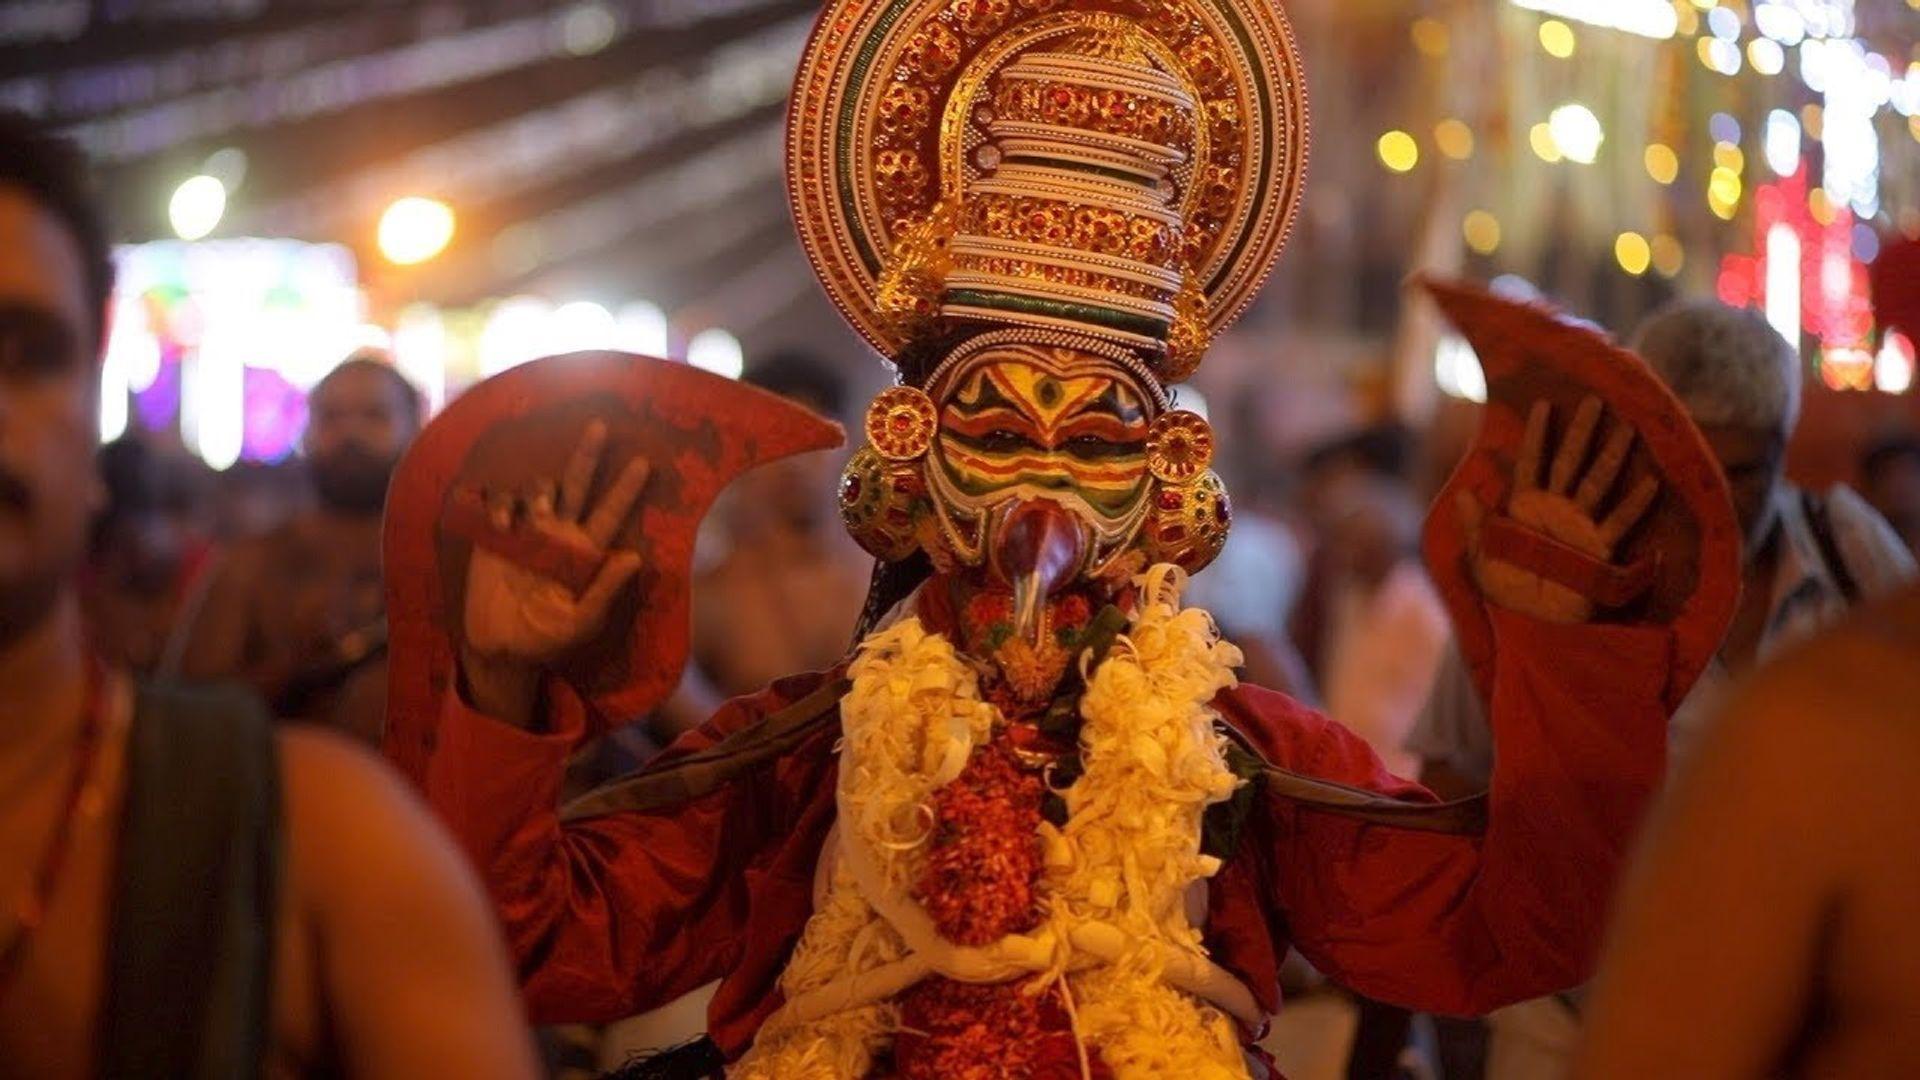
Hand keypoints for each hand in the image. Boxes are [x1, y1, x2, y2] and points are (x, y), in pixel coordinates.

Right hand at [460, 422, 648, 706]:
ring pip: (541, 487)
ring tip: (536, 518)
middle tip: (602, 426)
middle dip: (589, 455)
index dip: (627, 489)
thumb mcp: (580, 623)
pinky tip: (501, 526)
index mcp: (585, 552)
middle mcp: (560, 533)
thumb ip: (606, 592)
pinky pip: (501, 501)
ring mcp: (528, 531)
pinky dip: (502, 504)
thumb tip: (634, 559)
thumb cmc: (546, 640)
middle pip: (578, 484)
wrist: (499, 649)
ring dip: (540, 491)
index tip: (645, 463)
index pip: (611, 513)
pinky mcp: (496, 534)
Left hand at [1463, 397, 1657, 623]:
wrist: (1530, 624)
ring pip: (1597, 483)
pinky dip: (1634, 505)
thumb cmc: (1505, 590)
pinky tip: (1649, 482)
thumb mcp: (1481, 558)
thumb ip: (1476, 526)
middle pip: (1569, 462)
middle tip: (1593, 400)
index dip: (1536, 435)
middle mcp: (1556, 510)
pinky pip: (1617, 523)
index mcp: (1525, 507)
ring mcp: (1579, 526)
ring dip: (1612, 457)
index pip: (1531, 462)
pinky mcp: (1597, 550)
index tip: (1542, 403)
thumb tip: (1461, 494)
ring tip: (1627, 428)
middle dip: (1580, 432)